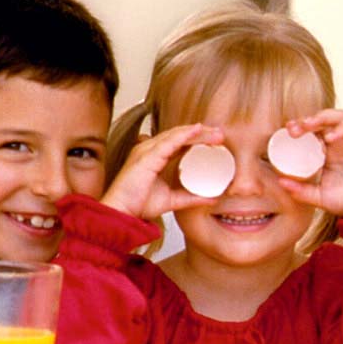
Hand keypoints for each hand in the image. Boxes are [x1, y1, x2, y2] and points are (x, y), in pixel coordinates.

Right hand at [102, 123, 223, 218]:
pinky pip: (168, 141)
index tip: (216, 142)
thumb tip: (211, 198)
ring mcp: (147, 151)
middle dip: (201, 133)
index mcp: (154, 157)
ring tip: (216, 133)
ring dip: (197, 132)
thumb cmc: (137, 205)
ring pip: (176, 135)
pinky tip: (197, 131)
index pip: (178, 142)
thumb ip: (189, 198)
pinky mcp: (146, 156)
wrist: (121, 212)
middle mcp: (149, 149)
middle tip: (221, 135)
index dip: (197, 139)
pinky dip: (184, 135)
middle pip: (179, 135)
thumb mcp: (171, 200)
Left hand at [277, 110, 342, 218]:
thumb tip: (280, 182)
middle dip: (307, 120)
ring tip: (309, 125)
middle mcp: (338, 142)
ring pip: (338, 118)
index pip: (311, 131)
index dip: (299, 127)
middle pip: (322, 120)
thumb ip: (300, 190)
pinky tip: (331, 138)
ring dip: (322, 118)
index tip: (286, 130)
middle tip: (294, 129)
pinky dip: (342, 131)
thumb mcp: (316, 196)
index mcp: (325, 150)